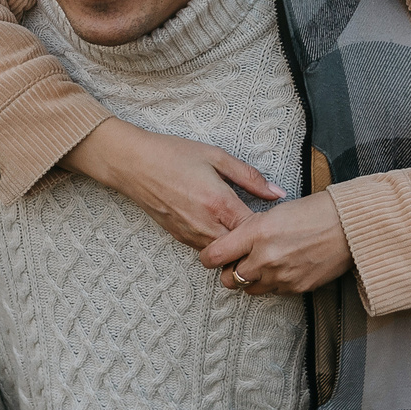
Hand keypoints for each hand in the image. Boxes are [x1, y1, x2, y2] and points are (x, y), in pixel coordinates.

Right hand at [61, 116, 283, 248]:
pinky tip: (222, 228)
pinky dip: (218, 244)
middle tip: (267, 234)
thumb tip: (278, 193)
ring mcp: (191, 235)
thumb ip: (250, 177)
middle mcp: (206, 225)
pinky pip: (206, 249)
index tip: (278, 223)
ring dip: (236, 247)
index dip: (270, 230)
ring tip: (247, 234)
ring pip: (223, 255)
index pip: (255, 231)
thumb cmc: (172, 154)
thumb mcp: (216, 156)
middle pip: (241, 250)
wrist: (132, 164)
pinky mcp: (179, 238)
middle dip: (255, 244)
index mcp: (219, 203)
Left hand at [201, 192, 349, 294]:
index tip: (210, 256)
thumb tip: (234, 242)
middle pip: (229, 279)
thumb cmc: (314, 213)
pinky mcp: (295, 288)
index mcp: (256, 233)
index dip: (208, 257)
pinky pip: (273, 292)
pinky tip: (282, 268)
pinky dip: (272, 283)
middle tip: (236, 262)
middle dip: (229, 272)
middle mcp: (265, 258)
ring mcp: (280, 276)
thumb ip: (250, 230)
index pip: (215, 255)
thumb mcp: (273, 212)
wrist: (347, 227)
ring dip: (250, 279)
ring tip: (261, 265)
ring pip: (249, 289)